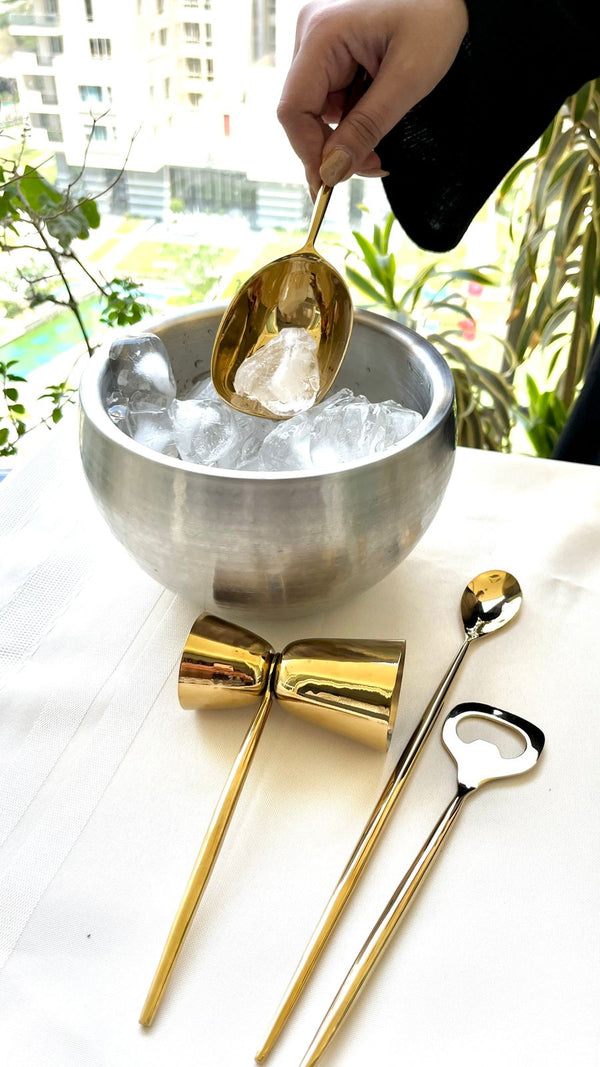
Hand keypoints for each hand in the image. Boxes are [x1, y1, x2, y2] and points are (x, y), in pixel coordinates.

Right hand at [278, 0, 467, 195]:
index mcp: (323, 34)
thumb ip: (367, 127)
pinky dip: (355, 121)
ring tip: (382, 146)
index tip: (331, 183)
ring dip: (348, 137)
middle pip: (304, 113)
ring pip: (321, 111)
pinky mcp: (337, 53)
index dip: (309, 152)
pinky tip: (380, 119)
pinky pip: (336, 100)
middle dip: (335, 148)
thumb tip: (332, 172)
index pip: (293, 109)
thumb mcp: (408, 79)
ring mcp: (323, 44)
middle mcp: (313, 36)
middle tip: (372, 166)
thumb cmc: (439, 17)